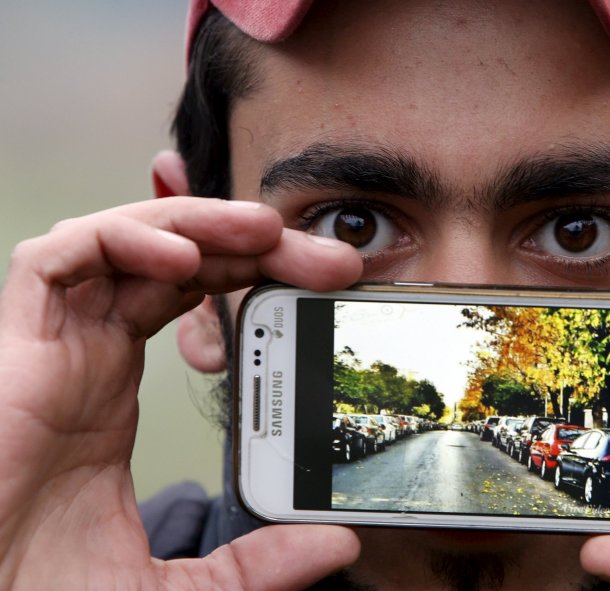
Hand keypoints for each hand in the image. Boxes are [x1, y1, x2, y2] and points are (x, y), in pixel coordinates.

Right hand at [0, 198, 361, 588]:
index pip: (190, 299)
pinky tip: (184, 258)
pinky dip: (122, 240)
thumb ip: (259, 564)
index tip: (324, 287)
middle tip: (327, 258)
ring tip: (269, 231)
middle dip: (249, 244)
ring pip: (123, 242)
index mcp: (114, 393)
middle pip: (170, 262)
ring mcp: (50, 347)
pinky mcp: (16, 348)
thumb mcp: (179, 585)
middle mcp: (85, 355)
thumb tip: (338, 545)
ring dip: (198, 223)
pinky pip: (60, 261)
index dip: (252, 276)